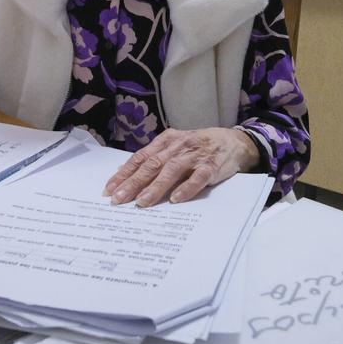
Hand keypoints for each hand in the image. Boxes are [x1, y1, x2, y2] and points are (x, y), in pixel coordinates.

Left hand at [102, 128, 260, 207]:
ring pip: (171, 171)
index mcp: (166, 141)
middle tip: (118, 199)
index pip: (140, 158)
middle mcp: (178, 146)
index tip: (109, 189)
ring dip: (156, 187)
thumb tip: (123, 170)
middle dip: (133, 183)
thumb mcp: (174, 146)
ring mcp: (195, 155)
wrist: (233, 142)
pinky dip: (186, 188)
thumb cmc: (198, 147)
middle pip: (152, 165)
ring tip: (142, 202)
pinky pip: (198, 178)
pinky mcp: (211, 166)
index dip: (124, 174)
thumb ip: (152, 157)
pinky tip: (176, 199)